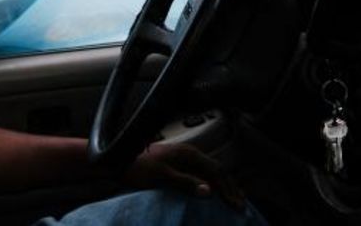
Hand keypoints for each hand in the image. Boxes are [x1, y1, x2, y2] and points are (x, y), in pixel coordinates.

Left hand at [121, 142, 244, 210]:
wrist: (119, 161)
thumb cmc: (138, 169)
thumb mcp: (162, 177)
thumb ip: (185, 183)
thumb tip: (209, 191)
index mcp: (188, 154)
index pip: (217, 171)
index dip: (228, 189)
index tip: (237, 205)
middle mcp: (189, 154)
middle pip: (217, 171)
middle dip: (230, 188)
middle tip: (241, 205)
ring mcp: (184, 159)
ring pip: (210, 172)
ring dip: (223, 186)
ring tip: (233, 199)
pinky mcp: (178, 165)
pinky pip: (201, 174)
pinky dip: (211, 184)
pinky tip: (212, 193)